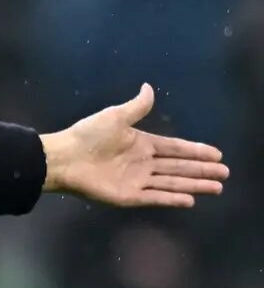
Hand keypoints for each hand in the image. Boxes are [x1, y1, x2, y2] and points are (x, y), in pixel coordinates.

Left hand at [40, 83, 228, 207]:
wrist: (64, 157)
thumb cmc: (87, 135)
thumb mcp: (115, 117)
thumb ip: (136, 107)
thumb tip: (148, 87)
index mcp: (140, 143)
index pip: (174, 148)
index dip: (195, 151)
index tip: (216, 153)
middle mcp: (142, 163)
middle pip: (178, 167)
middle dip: (201, 169)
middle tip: (225, 172)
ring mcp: (136, 180)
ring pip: (172, 182)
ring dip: (194, 184)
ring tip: (217, 187)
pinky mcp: (129, 196)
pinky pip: (156, 197)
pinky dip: (173, 199)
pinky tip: (191, 200)